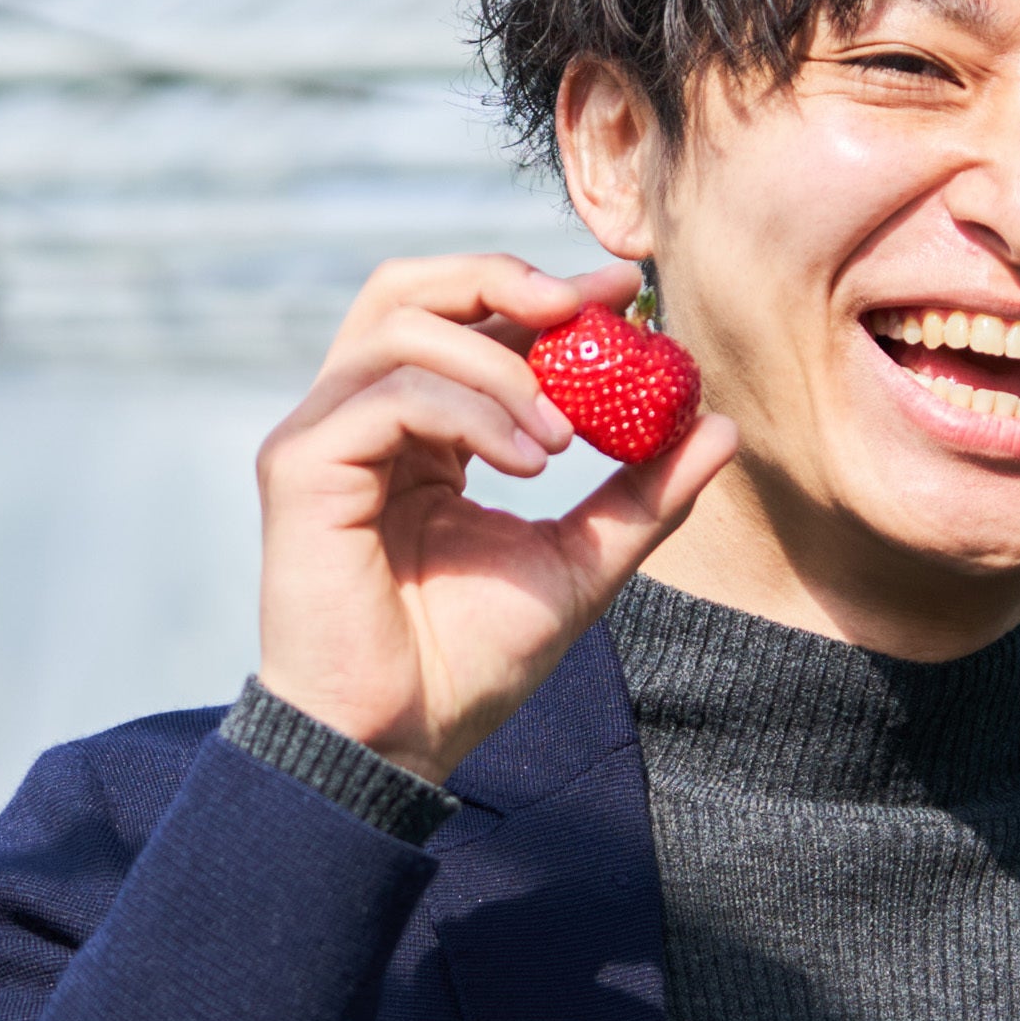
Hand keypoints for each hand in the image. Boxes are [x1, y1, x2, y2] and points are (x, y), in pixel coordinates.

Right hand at [253, 253, 741, 786]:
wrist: (398, 741)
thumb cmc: (468, 663)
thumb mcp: (579, 563)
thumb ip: (641, 495)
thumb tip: (719, 425)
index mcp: (414, 431)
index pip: (464, 318)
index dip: (542, 289)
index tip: (625, 292)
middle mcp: (360, 419)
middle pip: (410, 289)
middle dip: (504, 279)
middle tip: (587, 309)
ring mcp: (323, 436)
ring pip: (402, 328)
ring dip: (501, 363)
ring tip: (566, 437)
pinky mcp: (300, 465)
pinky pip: (391, 395)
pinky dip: (472, 412)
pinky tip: (531, 466)